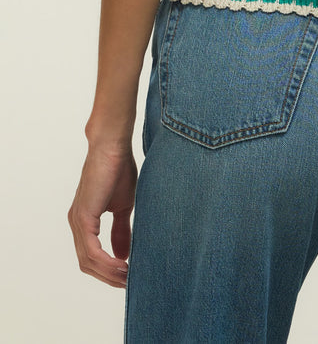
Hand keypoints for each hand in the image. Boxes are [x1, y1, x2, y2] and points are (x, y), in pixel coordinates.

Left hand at [68, 142, 137, 287]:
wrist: (113, 145)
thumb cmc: (118, 168)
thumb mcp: (123, 206)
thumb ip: (120, 230)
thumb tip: (124, 255)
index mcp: (84, 221)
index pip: (91, 257)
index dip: (108, 271)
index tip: (128, 277)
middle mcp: (77, 224)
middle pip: (88, 265)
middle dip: (108, 277)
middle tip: (130, 283)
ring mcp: (78, 221)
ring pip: (89, 261)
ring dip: (109, 273)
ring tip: (129, 277)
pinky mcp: (83, 217)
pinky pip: (92, 250)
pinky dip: (107, 262)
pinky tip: (122, 266)